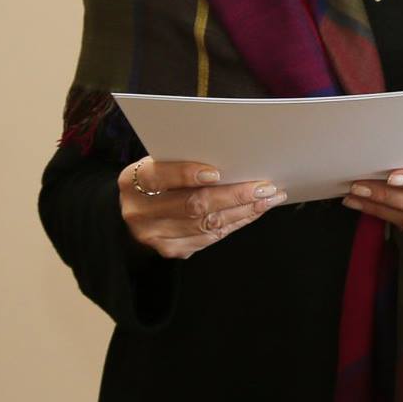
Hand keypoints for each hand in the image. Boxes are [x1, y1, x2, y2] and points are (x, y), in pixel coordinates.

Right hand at [118, 157, 284, 259]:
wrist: (137, 210)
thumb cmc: (157, 178)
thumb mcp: (158, 162)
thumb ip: (182, 158)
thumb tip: (231, 152)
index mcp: (132, 181)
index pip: (159, 176)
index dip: (187, 174)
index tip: (218, 172)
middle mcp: (140, 212)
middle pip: (192, 205)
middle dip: (233, 195)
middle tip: (264, 186)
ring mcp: (155, 236)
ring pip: (207, 224)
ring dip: (244, 210)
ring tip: (270, 197)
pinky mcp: (172, 249)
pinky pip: (211, 237)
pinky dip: (237, 222)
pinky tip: (256, 210)